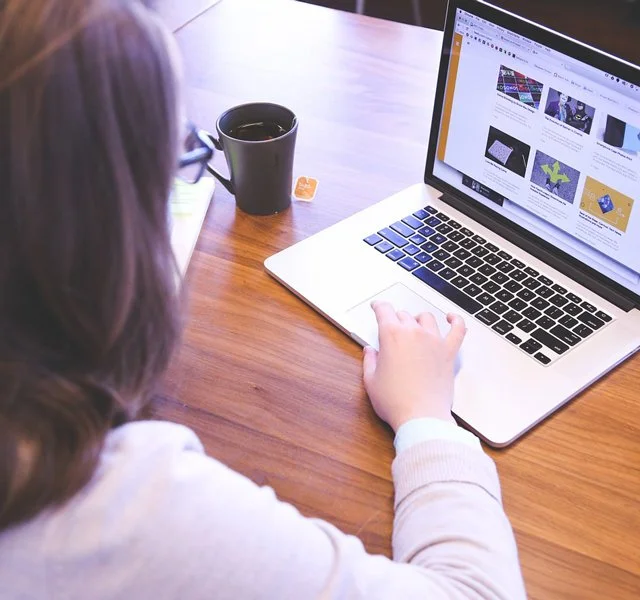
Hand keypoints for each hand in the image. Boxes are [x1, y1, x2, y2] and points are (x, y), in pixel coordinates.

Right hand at [362, 301, 465, 431]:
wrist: (421, 417)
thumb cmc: (396, 402)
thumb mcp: (371, 381)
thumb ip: (369, 361)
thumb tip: (370, 351)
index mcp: (392, 336)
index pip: (384, 311)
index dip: (378, 306)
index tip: (377, 307)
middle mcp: (414, 333)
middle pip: (404, 315)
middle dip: (395, 319)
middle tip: (392, 327)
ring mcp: (434, 341)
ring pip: (426, 318)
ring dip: (418, 319)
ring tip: (415, 324)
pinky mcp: (449, 352)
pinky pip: (457, 329)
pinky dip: (456, 321)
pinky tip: (451, 318)